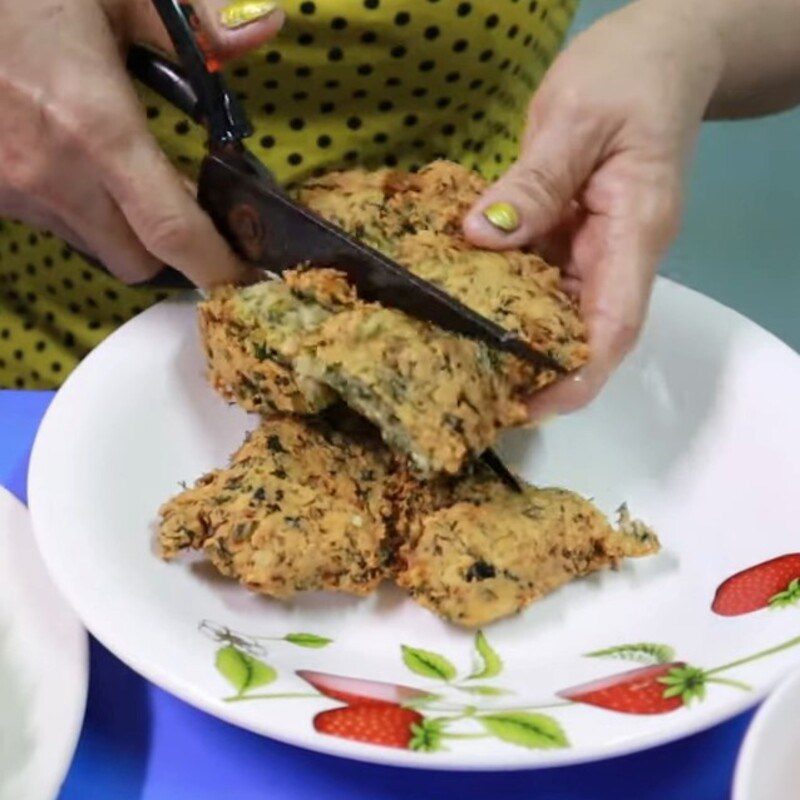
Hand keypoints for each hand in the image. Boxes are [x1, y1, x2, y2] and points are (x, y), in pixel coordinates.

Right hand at [0, 0, 282, 286]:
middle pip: (137, 262)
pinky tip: (62, 154)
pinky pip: (48, 223)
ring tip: (112, 170)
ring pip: (91, 246)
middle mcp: (55, 176)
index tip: (247, 278)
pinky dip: (71, 205)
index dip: (217, 266)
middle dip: (170, 250)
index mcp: (99, 128)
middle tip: (181, 207)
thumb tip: (267, 27)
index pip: (173, 231)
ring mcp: (13, 190)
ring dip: (117, 227)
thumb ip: (196, 23)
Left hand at [463, 0, 722, 419]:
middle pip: (583, 334)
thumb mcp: (575, 120)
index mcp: (634, 234)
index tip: (527, 405)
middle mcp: (618, 256)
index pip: (613, 328)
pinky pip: (537, 278)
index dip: (574, 376)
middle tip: (468, 391)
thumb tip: (480, 235)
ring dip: (514, 339)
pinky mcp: (571, 236)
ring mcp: (596, 249)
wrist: (657, 56)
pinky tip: (461, 303)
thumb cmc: (627, 76)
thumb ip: (534, 181)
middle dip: (535, 371)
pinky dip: (503, 296)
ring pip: (556, 311)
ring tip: (455, 359)